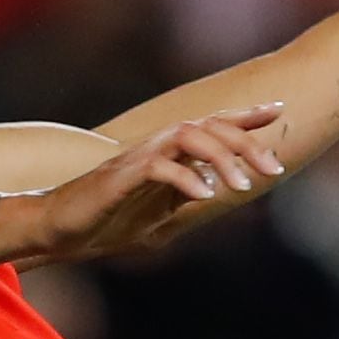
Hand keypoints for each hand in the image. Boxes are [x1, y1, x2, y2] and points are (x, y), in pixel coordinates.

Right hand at [11, 106, 290, 266]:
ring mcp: (139, 158)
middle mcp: (156, 147)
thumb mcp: (159, 211)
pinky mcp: (122, 176)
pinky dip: (186, 178)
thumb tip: (220, 192)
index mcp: (168, 154)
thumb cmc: (106, 220)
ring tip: (242, 186)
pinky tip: (204, 195)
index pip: (212, 125)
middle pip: (209, 127)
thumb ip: (187, 196)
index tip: (279, 110)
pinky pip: (160, 167)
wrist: (60, 229)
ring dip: (221, 158)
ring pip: (188, 137)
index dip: (245, 115)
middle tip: (272, 170)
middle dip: (246, 143)